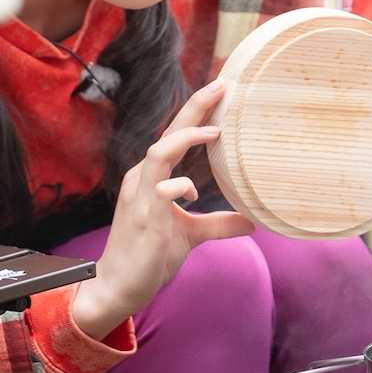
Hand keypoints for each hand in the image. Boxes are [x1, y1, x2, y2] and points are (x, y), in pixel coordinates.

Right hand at [71, 80, 254, 340]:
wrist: (118, 287)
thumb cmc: (149, 256)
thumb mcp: (190, 234)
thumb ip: (218, 223)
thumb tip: (253, 220)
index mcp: (150, 176)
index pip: (173, 135)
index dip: (195, 112)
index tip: (220, 90)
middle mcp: (142, 179)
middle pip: (167, 133)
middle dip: (194, 108)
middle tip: (221, 85)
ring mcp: (139, 197)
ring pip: (159, 152)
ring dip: (186, 138)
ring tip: (215, 131)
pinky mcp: (143, 217)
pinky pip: (162, 190)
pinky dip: (182, 186)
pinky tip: (194, 192)